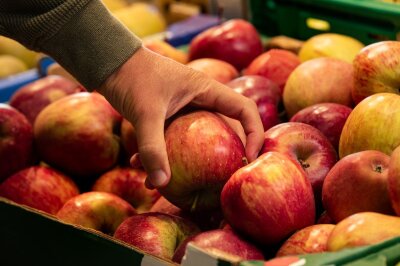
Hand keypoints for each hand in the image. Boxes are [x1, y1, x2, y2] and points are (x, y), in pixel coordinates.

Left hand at [98, 46, 263, 187]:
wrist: (108, 63)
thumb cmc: (131, 76)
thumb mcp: (145, 112)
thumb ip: (153, 147)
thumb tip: (161, 183)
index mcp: (207, 90)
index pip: (244, 110)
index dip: (254, 134)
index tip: (250, 159)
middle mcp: (200, 100)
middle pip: (225, 129)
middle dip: (224, 155)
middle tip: (220, 179)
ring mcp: (184, 109)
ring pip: (198, 140)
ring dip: (188, 162)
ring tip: (173, 183)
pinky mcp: (169, 117)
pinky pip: (175, 142)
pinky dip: (164, 157)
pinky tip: (144, 173)